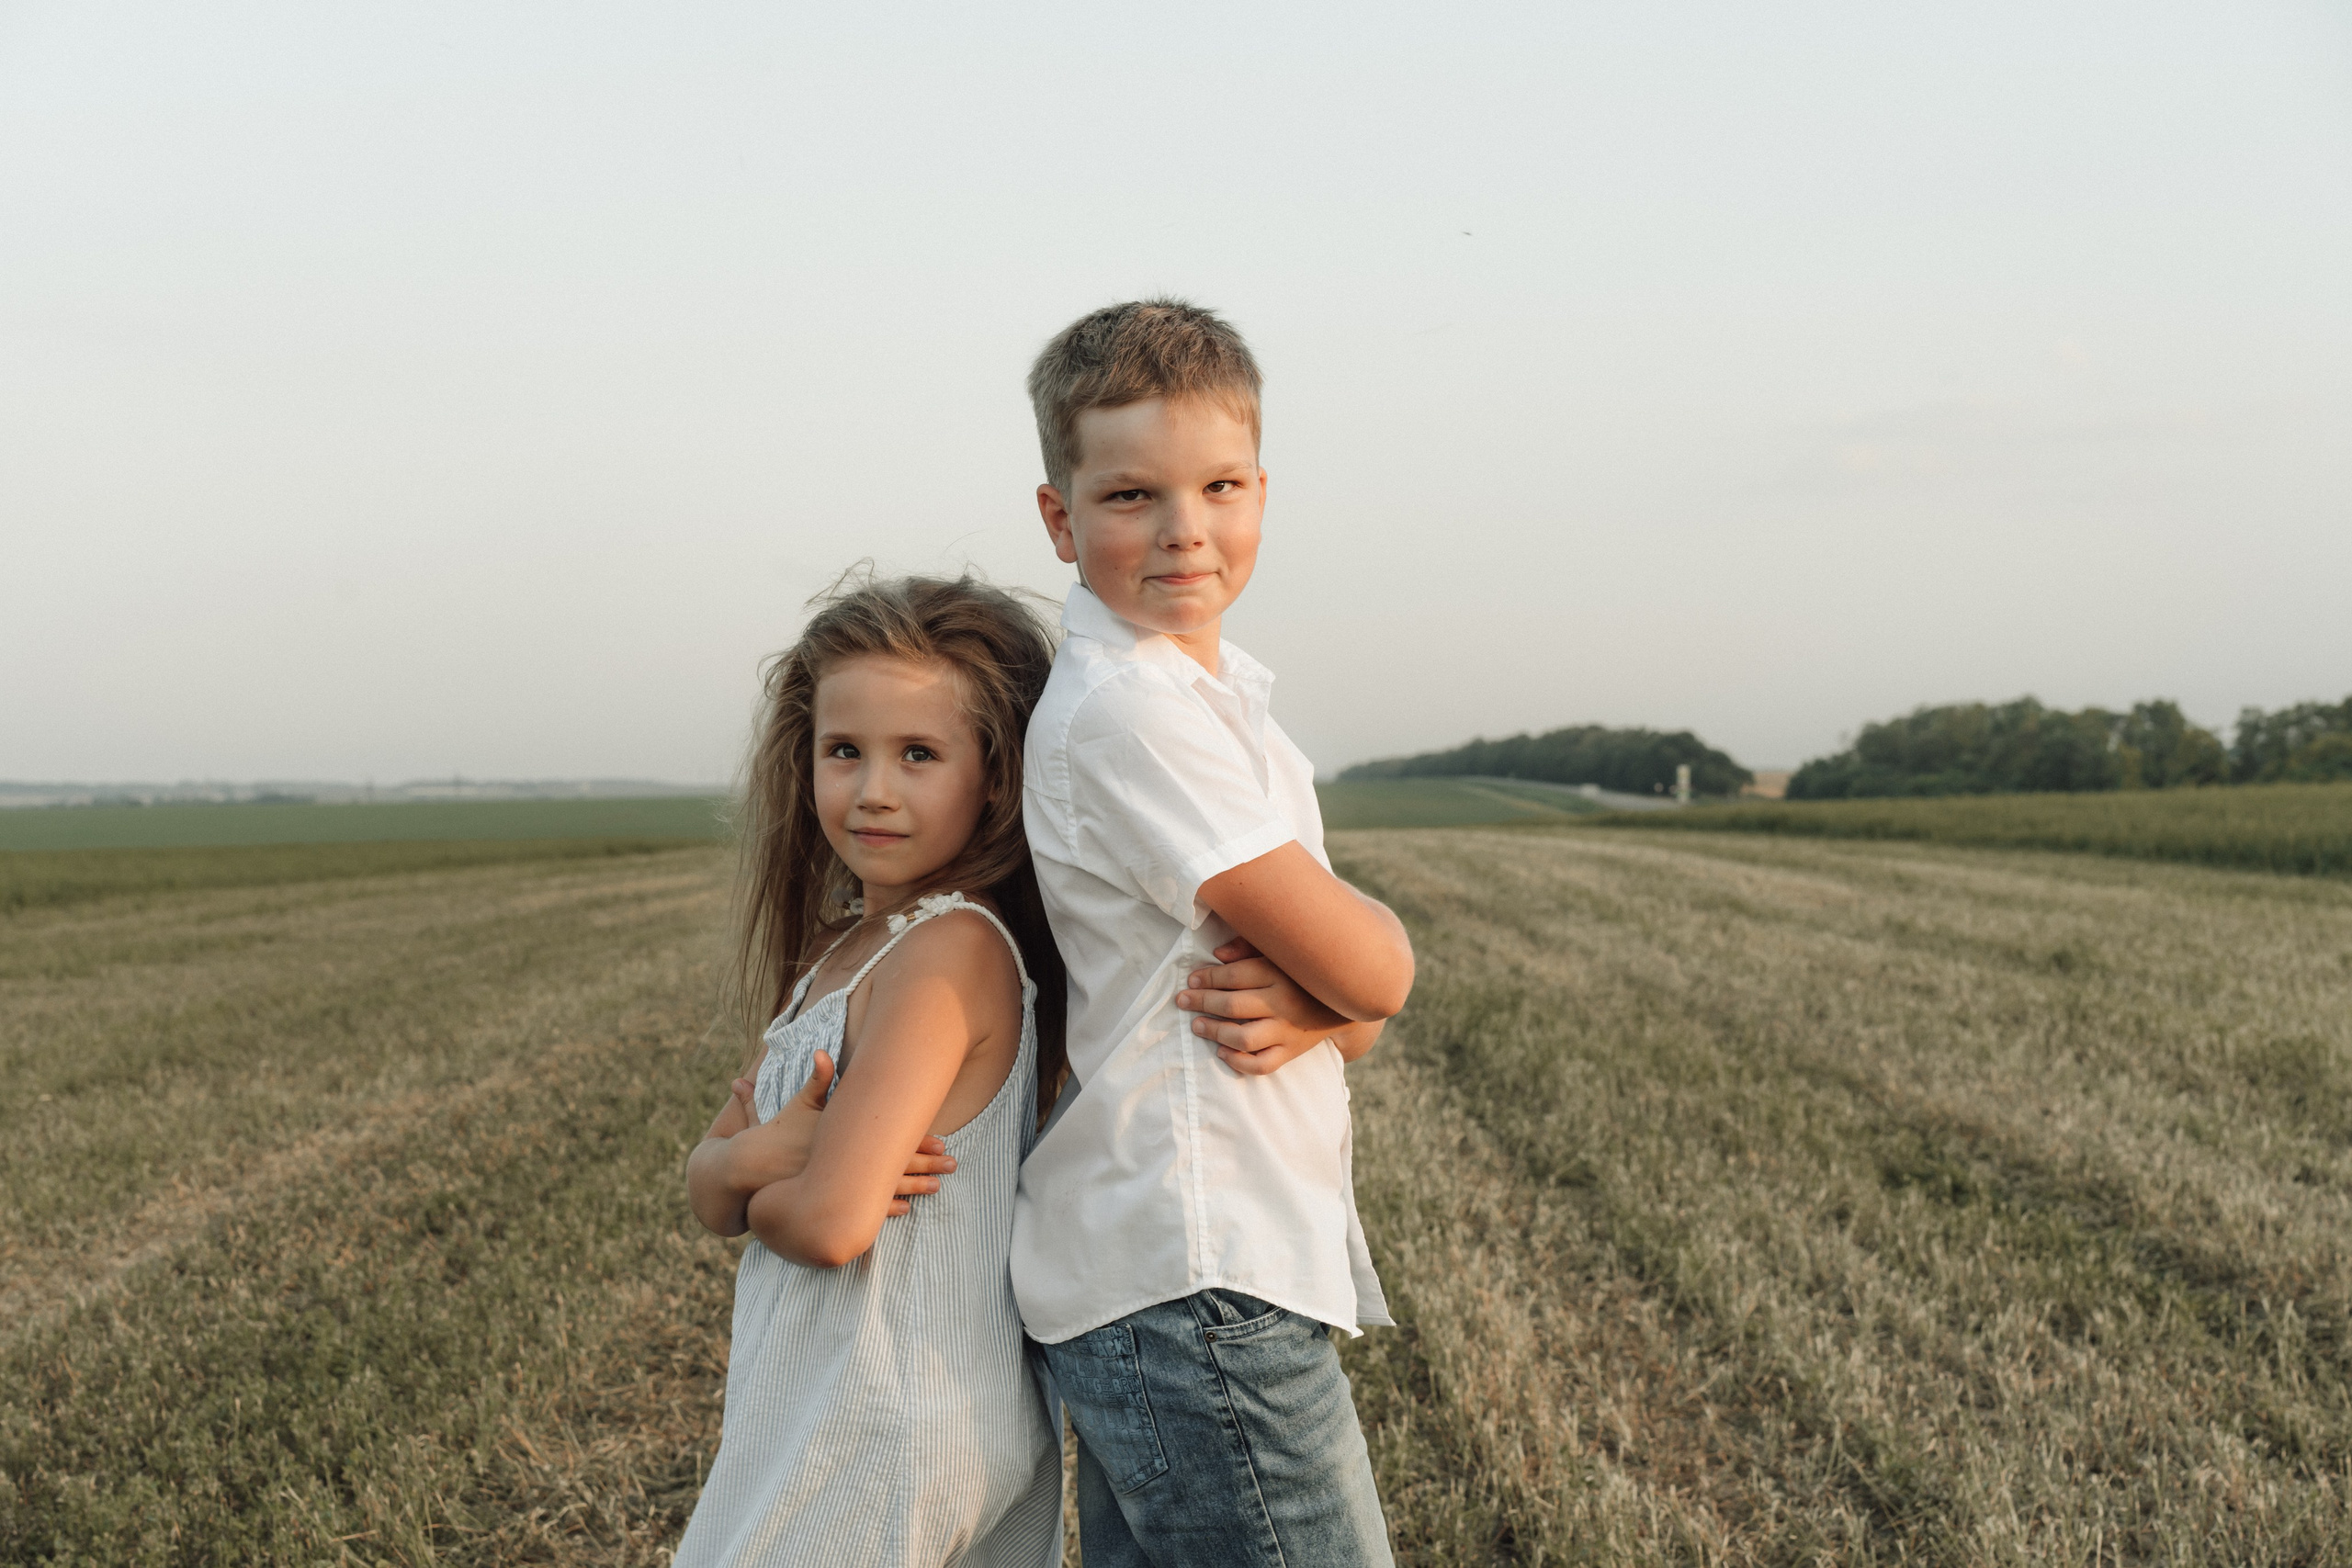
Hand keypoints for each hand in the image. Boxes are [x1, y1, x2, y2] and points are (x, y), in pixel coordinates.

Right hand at [730, 1052, 956, 1215]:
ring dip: (915, 1187)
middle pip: (895, 1163)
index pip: (888, 1138)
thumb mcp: (798, 1104)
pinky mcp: (830, 1204)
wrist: (747, 1170)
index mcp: (845, 1138)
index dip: (917, 1140)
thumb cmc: (776, 1133)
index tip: (943, 1141)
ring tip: (939, 1187)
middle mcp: (846, 1164)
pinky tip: (908, 1210)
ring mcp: (840, 1187)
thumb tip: (822, 1052)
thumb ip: (816, 1080)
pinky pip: (866, 1209)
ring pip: (886, 1189)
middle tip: (954, 1164)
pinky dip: (888, 1209)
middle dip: (927, 1164)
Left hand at [1176, 938, 1352, 1076]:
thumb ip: (1249, 948)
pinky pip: (1262, 1065)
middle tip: (1183, 1000)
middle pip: (1233, 1004)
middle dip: (1201, 1002)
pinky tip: (1222, 1051)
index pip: (1234, 975)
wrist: (1343, 1003)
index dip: (1207, 977)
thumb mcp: (1280, 953)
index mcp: (1279, 973)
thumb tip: (1218, 954)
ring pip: (1243, 1037)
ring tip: (1197, 1025)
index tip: (1191, 979)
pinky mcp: (1291, 1052)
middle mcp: (1283, 1003)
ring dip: (1214, 1031)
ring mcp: (1288, 1031)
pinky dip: (1239, 1062)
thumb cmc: (1301, 974)